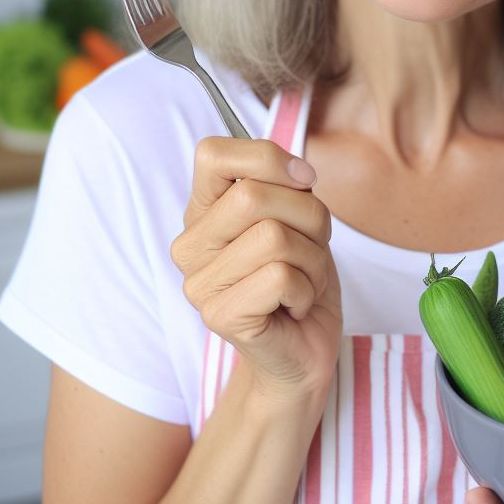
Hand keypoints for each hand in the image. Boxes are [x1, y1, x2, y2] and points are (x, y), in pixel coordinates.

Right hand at [171, 137, 342, 400]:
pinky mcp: (219, 315)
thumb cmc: (301, 276)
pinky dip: (306, 289)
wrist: (304, 348)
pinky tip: (296, 305)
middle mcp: (191, 243)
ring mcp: (199, 283)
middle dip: (308, 216)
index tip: (303, 181)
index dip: (267, 158)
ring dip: (312, 259)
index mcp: (204, 210)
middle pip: (254, 196)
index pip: (212, 154)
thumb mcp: (299, 216)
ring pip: (274, 237)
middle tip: (311, 246)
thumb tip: (298, 172)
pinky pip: (281, 277)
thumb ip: (288, 185)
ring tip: (303, 280)